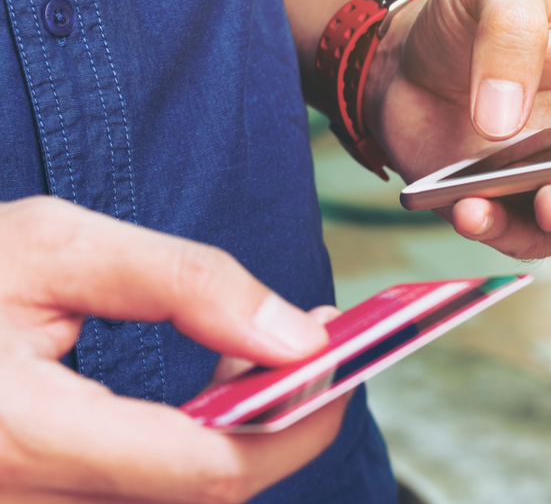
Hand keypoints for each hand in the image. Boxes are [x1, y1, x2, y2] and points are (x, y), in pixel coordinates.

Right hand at [0, 197, 346, 503]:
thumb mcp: (56, 246)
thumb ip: (183, 284)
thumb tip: (297, 336)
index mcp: (24, 438)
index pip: (208, 468)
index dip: (297, 420)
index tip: (343, 356)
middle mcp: (28, 501)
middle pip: (208, 494)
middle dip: (284, 421)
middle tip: (313, 341)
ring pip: (183, 500)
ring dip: (245, 433)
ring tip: (260, 356)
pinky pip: (148, 495)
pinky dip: (200, 447)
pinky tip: (212, 391)